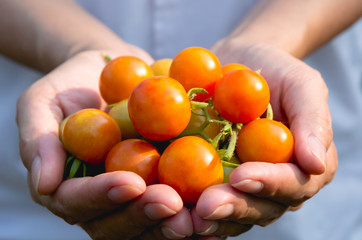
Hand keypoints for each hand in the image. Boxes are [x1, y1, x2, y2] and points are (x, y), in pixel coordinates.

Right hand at [16, 49, 192, 238]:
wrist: (111, 72)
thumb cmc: (71, 86)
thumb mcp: (42, 102)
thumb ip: (38, 140)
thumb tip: (43, 185)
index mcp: (70, 186)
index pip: (77, 202)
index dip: (101, 196)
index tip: (130, 182)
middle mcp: (102, 201)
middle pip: (116, 223)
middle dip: (143, 215)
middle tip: (171, 204)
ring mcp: (134, 196)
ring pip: (149, 223)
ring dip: (172, 223)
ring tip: (197, 216)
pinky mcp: (162, 185)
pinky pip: (177, 205)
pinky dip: (195, 211)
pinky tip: (217, 208)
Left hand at [190, 41, 336, 237]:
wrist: (240, 64)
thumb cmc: (275, 73)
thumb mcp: (301, 86)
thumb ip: (312, 121)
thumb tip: (316, 164)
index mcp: (304, 167)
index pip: (293, 183)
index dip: (269, 184)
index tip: (240, 176)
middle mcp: (276, 185)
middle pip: (261, 207)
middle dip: (234, 207)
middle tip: (206, 206)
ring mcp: (245, 187)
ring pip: (233, 213)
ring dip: (210, 219)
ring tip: (186, 217)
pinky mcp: (217, 182)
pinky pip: (206, 201)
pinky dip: (190, 209)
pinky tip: (172, 209)